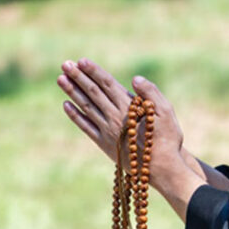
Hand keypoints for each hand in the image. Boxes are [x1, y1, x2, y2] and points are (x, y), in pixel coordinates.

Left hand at [57, 58, 205, 219]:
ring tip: (60, 79)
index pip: (107, 84)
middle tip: (65, 64)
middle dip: (78, 77)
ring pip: (86, 107)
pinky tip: (66, 105)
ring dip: (72, 92)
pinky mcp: (103, 144)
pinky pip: (85, 127)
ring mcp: (107, 131)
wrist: (162, 168)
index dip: (94, 71)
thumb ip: (151, 92)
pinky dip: (75, 116)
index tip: (81, 61)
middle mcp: (115, 117)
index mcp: (129, 107)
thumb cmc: (168, 138)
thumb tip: (135, 78)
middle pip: (93, 93)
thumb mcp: (167, 111)